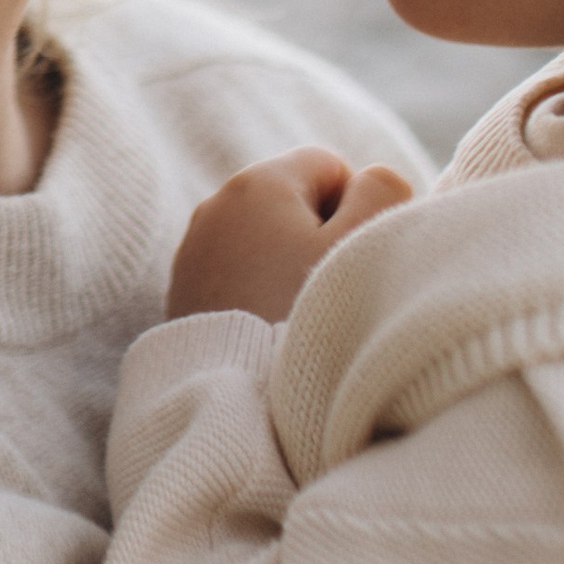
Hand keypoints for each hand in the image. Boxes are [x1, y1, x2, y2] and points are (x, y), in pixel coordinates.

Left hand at [164, 146, 413, 324]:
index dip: (355, 207)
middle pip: (292, 204)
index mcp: (257, 183)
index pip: (327, 167)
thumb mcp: (364, 239)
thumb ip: (381, 190)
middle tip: (327, 288)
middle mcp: (215, 206)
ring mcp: (193, 251)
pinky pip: (237, 276)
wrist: (243, 396)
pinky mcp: (182, 292)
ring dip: (288, 267)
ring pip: (264, 242)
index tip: (353, 254)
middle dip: (319, 237)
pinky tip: (270, 329)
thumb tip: (371, 179)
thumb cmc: (309, 312)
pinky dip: (258, 293)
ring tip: (297, 314)